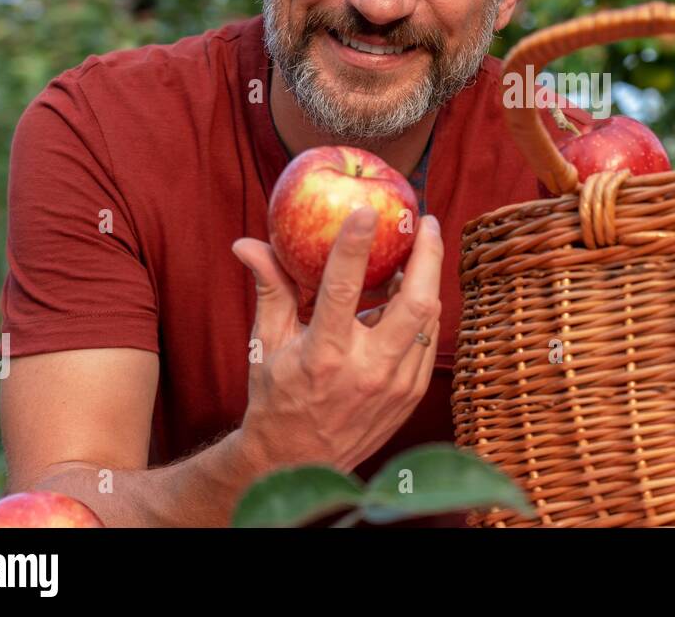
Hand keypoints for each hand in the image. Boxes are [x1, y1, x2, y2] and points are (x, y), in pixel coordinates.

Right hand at [231, 208, 442, 473]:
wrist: (298, 464)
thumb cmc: (277, 395)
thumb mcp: (267, 343)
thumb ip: (269, 288)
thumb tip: (246, 243)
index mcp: (324, 355)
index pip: (344, 290)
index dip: (356, 246)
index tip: (368, 210)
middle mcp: (367, 371)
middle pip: (416, 303)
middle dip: (428, 255)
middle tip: (424, 220)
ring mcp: (396, 386)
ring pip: (429, 319)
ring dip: (427, 279)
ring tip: (418, 251)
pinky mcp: (412, 396)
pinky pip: (427, 341)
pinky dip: (423, 312)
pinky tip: (411, 292)